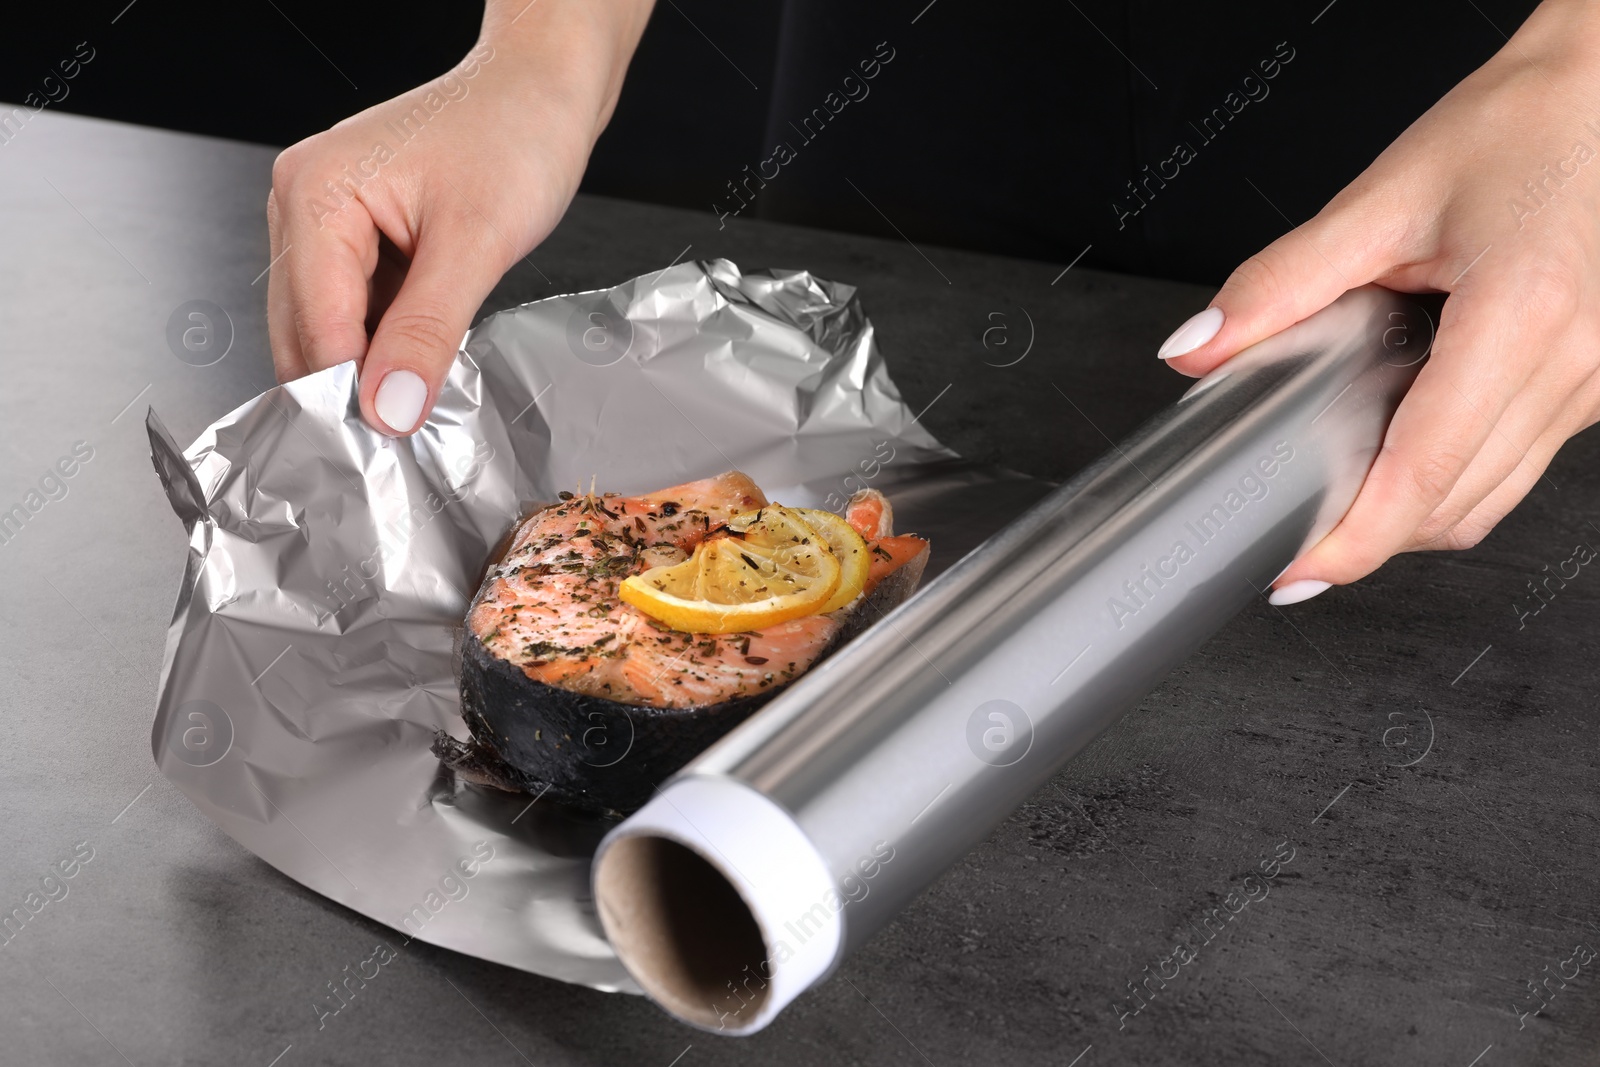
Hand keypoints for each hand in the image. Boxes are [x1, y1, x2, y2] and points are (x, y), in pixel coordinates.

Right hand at [266, 0, 652, 435]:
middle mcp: (301, 204)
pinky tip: (420, 369)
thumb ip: (427, 330)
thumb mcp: (477, 242)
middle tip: (404, 446)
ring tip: (419, 408)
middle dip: (351, 391)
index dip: (347, 396)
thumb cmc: (515, 135)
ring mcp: (323, 221)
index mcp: (314, 195)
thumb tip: (388, 408)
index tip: (386, 454)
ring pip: (329, 330)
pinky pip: (356, 312)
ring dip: (369, 373)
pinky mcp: (355, 237)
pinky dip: (384, 347)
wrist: (543, 89)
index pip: (313, 327)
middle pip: (306, 335)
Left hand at [1156, 0, 1599, 603]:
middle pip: (1458, 504)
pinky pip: (1522, 464)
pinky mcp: (1599, 381)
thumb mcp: (1383, 197)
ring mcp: (1598, 379)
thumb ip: (1280, 283)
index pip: (1425, 471)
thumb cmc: (1522, 126)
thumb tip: (1198, 347)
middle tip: (1299, 537)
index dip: (1356, 540)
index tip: (1298, 572)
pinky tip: (1405, 452)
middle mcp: (1576, 361)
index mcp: (1521, 314)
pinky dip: (1457, 479)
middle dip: (1372, 535)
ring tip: (1342, 498)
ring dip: (1414, 515)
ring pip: (1495, 497)